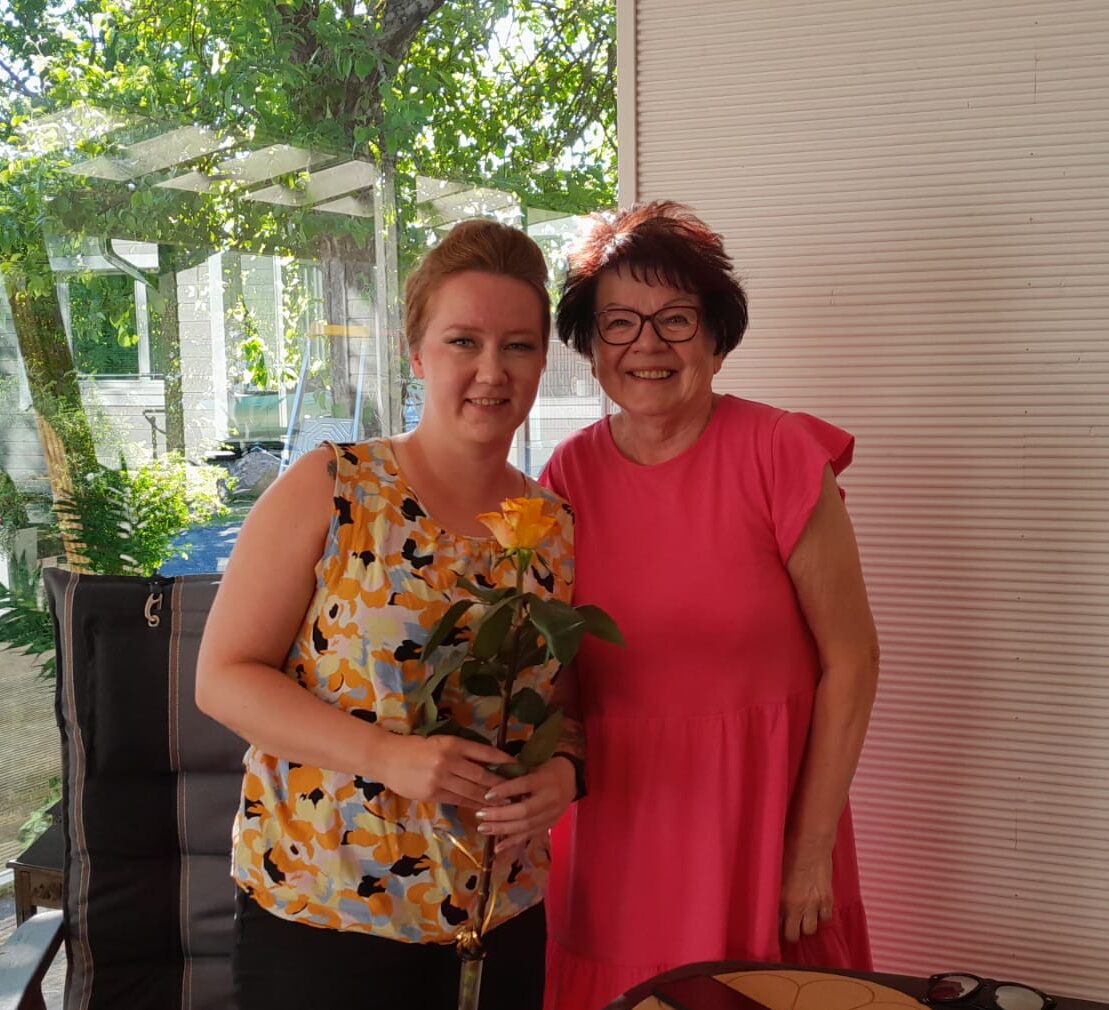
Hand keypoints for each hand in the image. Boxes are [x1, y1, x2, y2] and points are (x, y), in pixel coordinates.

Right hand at [379, 734, 513, 806]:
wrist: (388, 758)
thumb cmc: (417, 748)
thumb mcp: (440, 742)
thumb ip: (461, 751)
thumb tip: (488, 762)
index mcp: (452, 744)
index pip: (483, 752)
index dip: (502, 760)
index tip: (516, 766)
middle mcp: (448, 760)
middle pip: (481, 775)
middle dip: (500, 784)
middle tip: (517, 790)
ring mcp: (440, 779)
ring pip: (471, 791)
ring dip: (489, 798)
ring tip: (505, 804)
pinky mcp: (432, 794)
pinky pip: (457, 800)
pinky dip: (471, 804)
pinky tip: (482, 808)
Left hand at [475, 756, 576, 853]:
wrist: (572, 778)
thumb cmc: (547, 768)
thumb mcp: (534, 765)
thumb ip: (516, 775)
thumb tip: (490, 783)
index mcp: (545, 779)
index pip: (524, 785)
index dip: (505, 791)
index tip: (487, 795)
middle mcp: (549, 798)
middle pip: (524, 811)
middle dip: (500, 815)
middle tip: (480, 815)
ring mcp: (551, 814)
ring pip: (526, 826)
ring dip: (503, 829)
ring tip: (483, 828)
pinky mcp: (549, 825)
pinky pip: (530, 836)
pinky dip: (513, 842)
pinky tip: (497, 846)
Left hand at [779, 835, 833, 943]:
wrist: (811, 840)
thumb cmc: (788, 850)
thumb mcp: (774, 872)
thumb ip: (772, 891)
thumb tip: (766, 902)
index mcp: (779, 899)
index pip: (773, 927)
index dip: (773, 929)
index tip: (772, 927)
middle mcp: (796, 906)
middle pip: (792, 935)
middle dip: (789, 932)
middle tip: (788, 925)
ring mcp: (814, 904)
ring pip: (810, 931)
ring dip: (806, 926)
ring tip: (802, 918)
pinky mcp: (828, 899)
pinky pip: (826, 919)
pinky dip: (821, 917)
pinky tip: (816, 909)